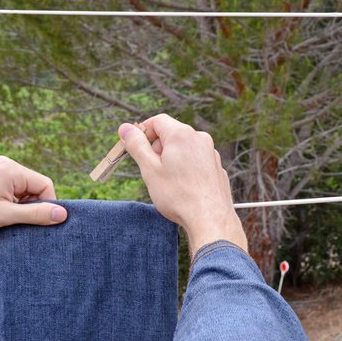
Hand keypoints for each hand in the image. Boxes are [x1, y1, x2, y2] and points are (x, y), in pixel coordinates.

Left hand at [0, 156, 67, 237]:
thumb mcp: (5, 216)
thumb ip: (35, 214)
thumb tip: (62, 214)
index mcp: (12, 169)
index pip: (45, 185)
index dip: (47, 206)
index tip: (38, 224)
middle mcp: (6, 165)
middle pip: (35, 188)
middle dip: (31, 208)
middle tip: (19, 225)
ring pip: (23, 192)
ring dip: (19, 209)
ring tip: (4, 221)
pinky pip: (11, 192)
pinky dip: (10, 206)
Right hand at [118, 114, 246, 254]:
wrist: (210, 219)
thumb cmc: (178, 195)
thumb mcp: (149, 169)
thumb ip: (136, 145)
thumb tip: (125, 128)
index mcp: (181, 135)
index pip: (157, 121)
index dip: (142, 132)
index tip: (133, 147)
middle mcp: (199, 138)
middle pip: (170, 134)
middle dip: (156, 147)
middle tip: (150, 170)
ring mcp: (210, 153)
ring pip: (183, 148)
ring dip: (170, 159)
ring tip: (166, 182)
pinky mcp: (216, 167)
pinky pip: (194, 160)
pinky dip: (184, 168)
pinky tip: (182, 188)